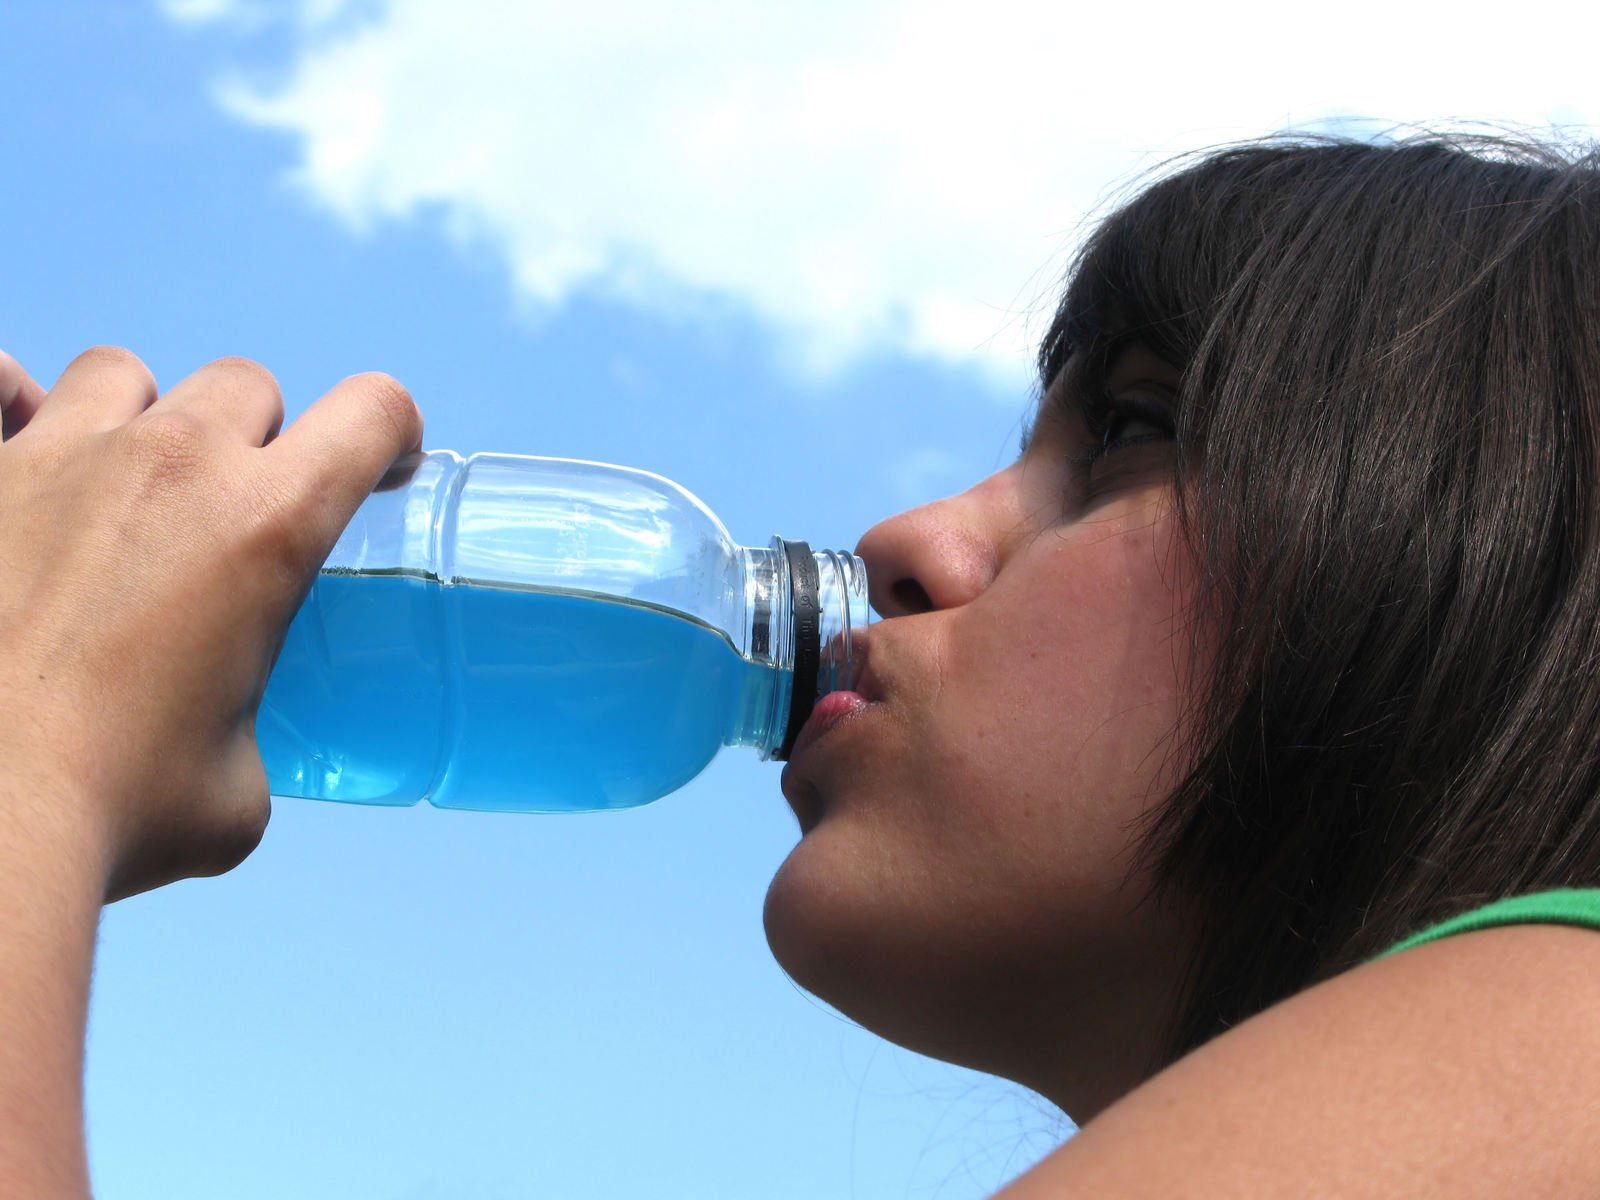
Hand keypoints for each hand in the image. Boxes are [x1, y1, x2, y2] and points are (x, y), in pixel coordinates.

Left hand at [0, 347, 422, 901]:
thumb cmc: (110, 808)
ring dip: (139, 419)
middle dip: (255, 439)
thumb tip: (213, 747)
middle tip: (230, 514)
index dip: (390, 431)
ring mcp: (61, 455)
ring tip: (117, 489)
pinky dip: (10, 404)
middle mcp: (174, 464)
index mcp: (268, 528)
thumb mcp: (235, 790)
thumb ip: (240, 731)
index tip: (379, 467)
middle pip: (246, 386)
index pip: (370, 414)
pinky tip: (13, 447)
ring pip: (123, 374)